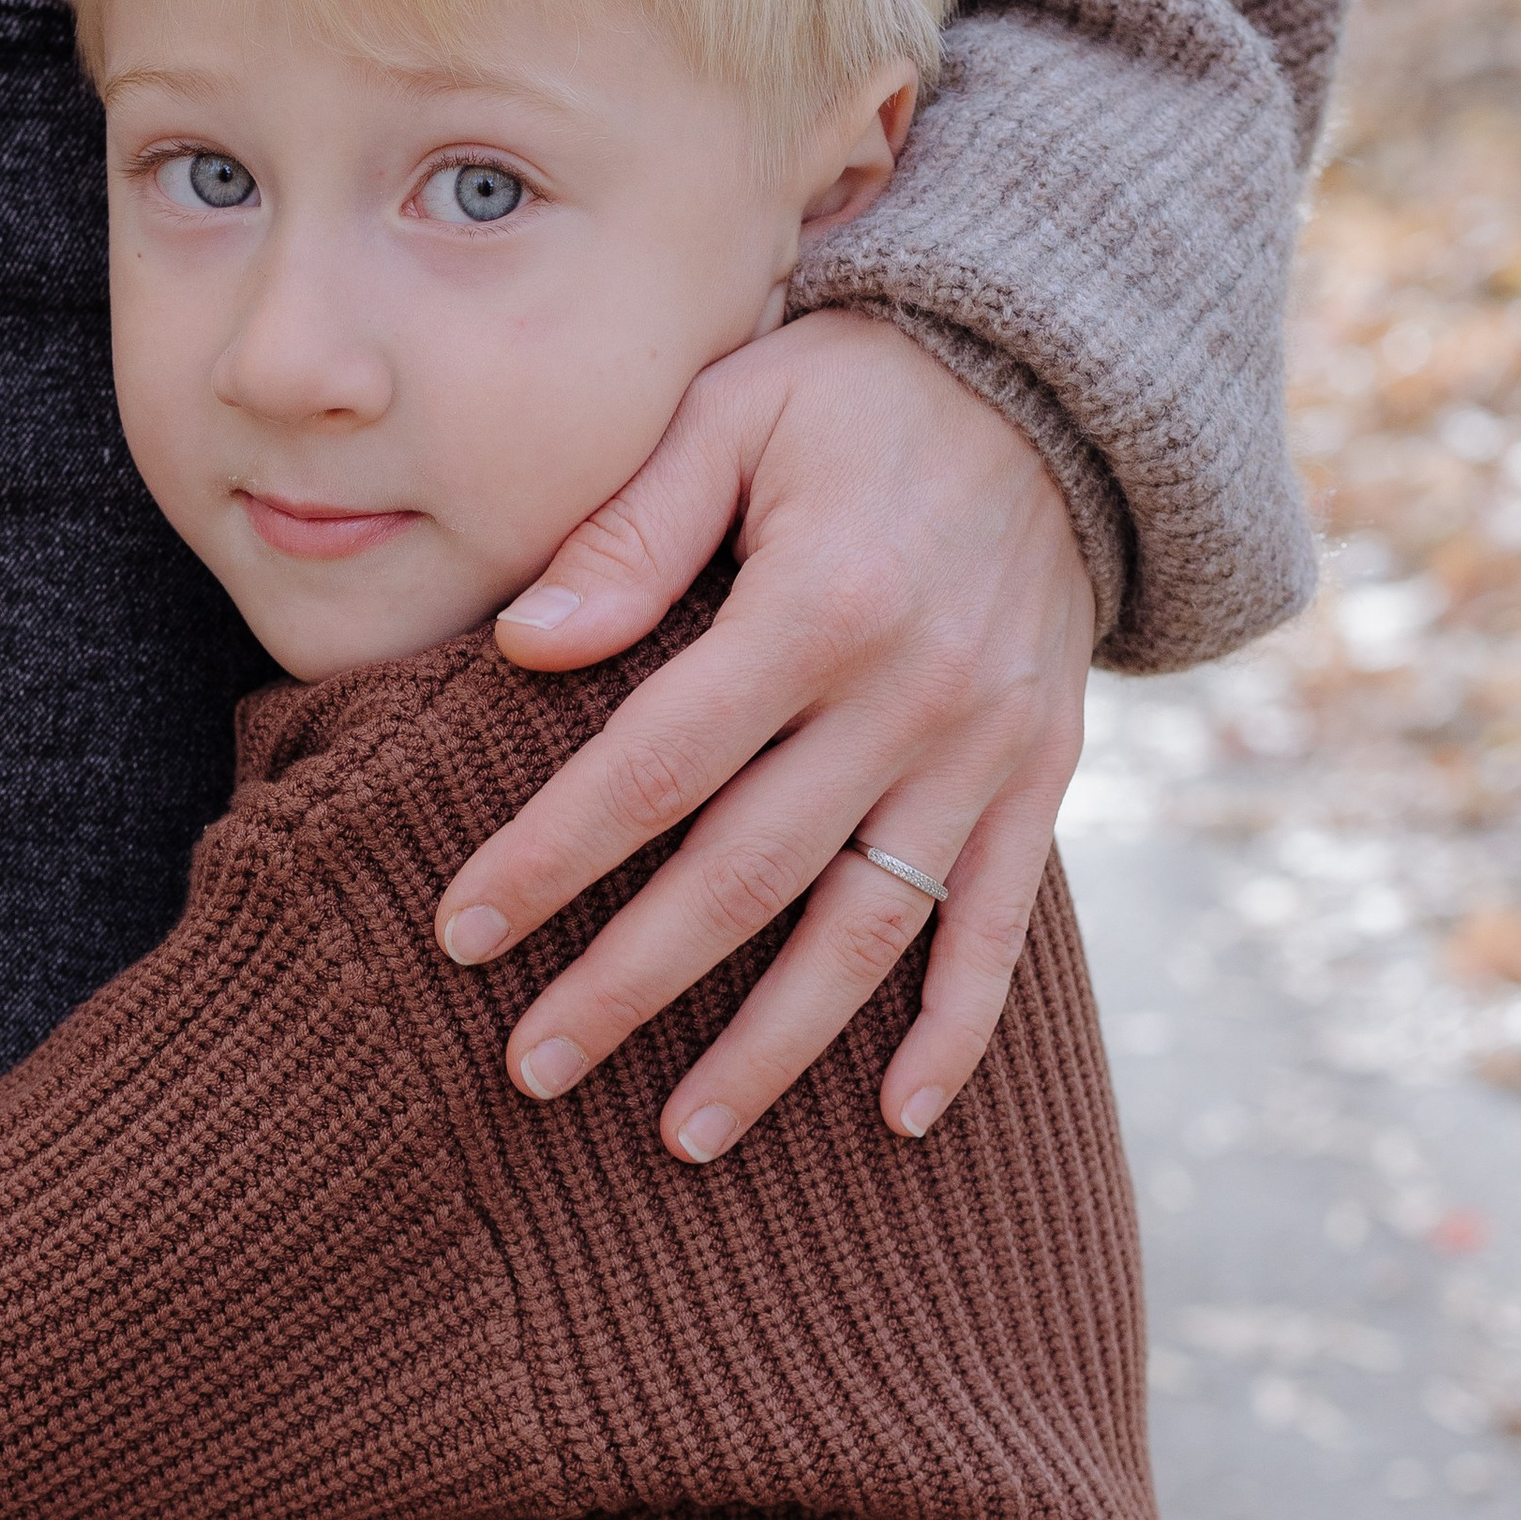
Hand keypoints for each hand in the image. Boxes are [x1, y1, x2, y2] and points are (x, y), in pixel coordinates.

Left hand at [437, 312, 1093, 1156]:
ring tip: (682, 1137)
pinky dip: (958, 1030)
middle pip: (745, 876)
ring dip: (777, 1048)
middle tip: (531, 1071)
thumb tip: (528, 644)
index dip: (550, 857)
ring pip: (867, 932)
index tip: (461, 934)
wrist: (1059, 382)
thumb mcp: (733, 408)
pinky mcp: (1038, 777)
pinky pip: (999, 925)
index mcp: (820, 603)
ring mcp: (985, 750)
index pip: (653, 765)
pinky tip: (898, 1119)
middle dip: (630, 984)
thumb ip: (631, 528)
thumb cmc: (856, 394)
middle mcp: (911, 696)